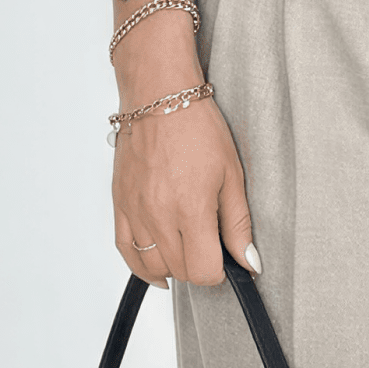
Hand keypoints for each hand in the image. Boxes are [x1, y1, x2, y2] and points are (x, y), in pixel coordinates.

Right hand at [109, 23, 255, 285]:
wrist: (158, 95)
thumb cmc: (198, 127)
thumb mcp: (232, 176)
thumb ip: (239, 225)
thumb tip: (249, 262)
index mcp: (190, 209)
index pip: (204, 271)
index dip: (220, 272)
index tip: (227, 259)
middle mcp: (158, 214)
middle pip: (180, 271)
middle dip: (199, 267)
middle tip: (211, 248)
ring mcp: (135, 210)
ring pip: (151, 265)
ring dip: (173, 267)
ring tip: (188, 253)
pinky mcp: (119, 203)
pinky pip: (124, 249)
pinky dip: (141, 265)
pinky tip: (157, 268)